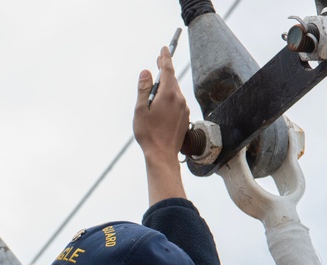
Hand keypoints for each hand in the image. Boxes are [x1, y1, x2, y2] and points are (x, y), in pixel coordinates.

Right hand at [134, 47, 189, 203]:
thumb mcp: (140, 110)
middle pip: (172, 79)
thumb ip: (143, 90)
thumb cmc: (148, 134)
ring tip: (155, 91)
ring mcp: (184, 108)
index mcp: (168, 94)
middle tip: (159, 61)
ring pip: (175, 91)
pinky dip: (170, 98)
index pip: (167, 69)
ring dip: (166, 87)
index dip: (165, 57)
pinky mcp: (185, 116)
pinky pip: (177, 102)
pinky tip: (161, 106)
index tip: (164, 48)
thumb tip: (146, 72)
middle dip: (165, 70)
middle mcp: (179, 98)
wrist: (162, 154)